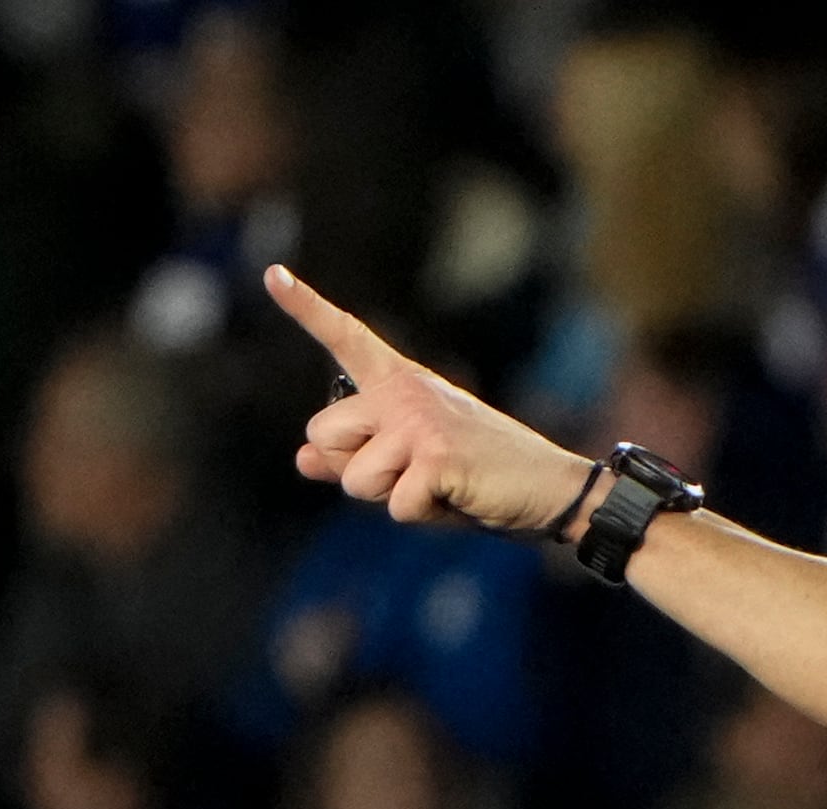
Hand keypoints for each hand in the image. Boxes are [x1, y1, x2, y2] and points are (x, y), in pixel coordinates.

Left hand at [270, 265, 596, 537]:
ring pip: (354, 478)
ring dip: (388, 499)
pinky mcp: (435, 457)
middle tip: (409, 474)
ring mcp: (419, 421)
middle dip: (353, 469)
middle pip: (322, 433)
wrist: (553, 489)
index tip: (273, 274)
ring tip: (437, 487)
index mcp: (400, 382)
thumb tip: (303, 460)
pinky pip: (394, 505)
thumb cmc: (484, 476)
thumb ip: (356, 457)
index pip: (346, 337)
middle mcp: (404, 392)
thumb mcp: (413, 463)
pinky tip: (456, 499)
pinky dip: (421, 516)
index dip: (306, 307)